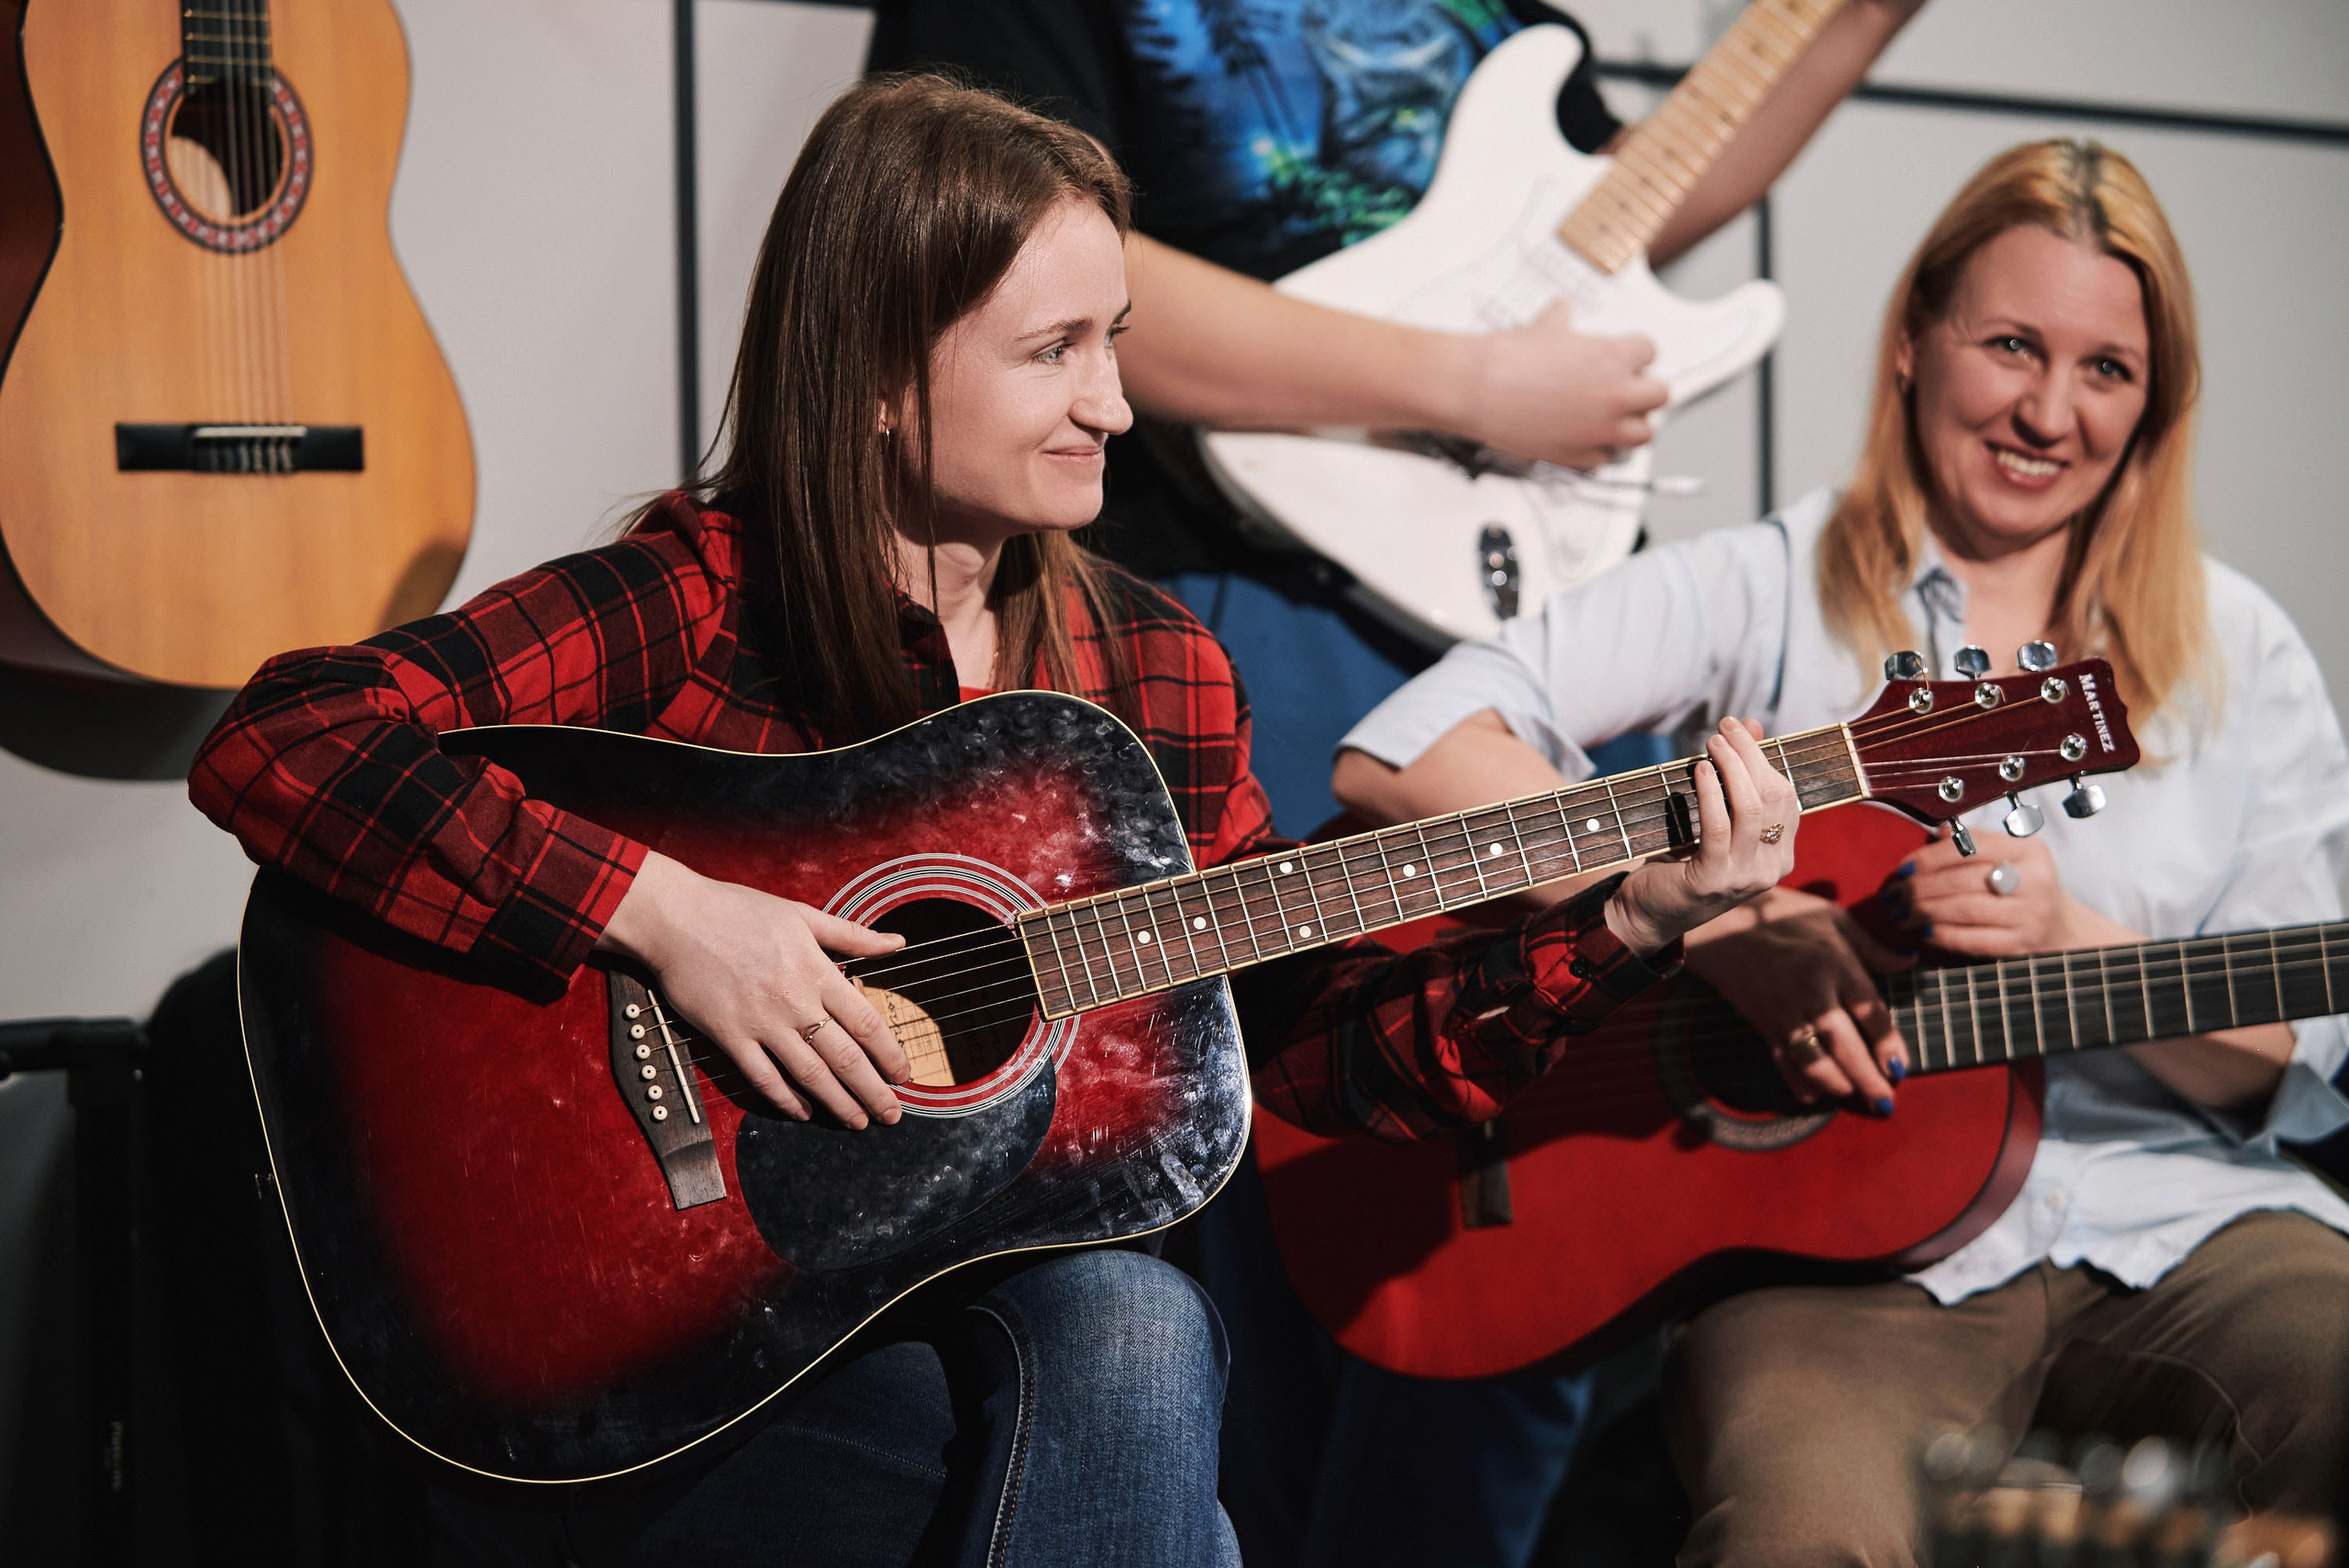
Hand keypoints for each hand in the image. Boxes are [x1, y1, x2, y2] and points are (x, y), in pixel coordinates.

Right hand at [595, 851, 910, 1125]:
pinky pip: (762, 1077)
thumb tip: (898, 943)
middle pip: (845, 1057)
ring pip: (809, 1074)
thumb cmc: (738, 910)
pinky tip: (803, 1112)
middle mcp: (794, 1001)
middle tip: (892, 1115)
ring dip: (838, 1103)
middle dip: (873, 1091)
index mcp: (816, 970)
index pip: (867, 1023)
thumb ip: (852, 934)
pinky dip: (785, 1099)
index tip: (904, 1075)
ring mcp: (761, 1022)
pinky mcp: (729, 1036)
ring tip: (858, 1122)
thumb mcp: (802, 914)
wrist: (677, 918)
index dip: (890, 1055)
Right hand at [1457, 300, 1667, 470]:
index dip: (1635, 355)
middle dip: (1644, 392)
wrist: (1478, 388)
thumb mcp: (1543, 328)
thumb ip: (1562, 322)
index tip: (1625, 360)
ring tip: (1615, 419)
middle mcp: (1615, 394)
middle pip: (1660, 395)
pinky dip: (1599, 450)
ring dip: (1632, 425)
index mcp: (1612, 357)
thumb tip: (1562, 312)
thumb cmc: (1507, 360)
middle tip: (1626, 390)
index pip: (1650, 352)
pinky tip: (1585, 437)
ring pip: (1644, 434)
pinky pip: (1607, 459)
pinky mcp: (1581, 455)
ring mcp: (1601, 428)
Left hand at [1605, 719, 1800, 955]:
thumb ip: (1738, 781)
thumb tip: (1753, 726)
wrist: (1648, 914)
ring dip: (1731, 767)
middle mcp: (1770, 869)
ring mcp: (1744, 878)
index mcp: (1779, 856)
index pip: (1785, 797)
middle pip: (1771, 797)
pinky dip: (1711, 793)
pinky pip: (1719, 827)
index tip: (1739, 729)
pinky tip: (1700, 770)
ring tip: (1712, 743)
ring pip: (1750, 808)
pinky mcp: (1713, 880)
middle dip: (1750, 754)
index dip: (1764, 758)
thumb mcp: (1716, 821)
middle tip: (1724, 728)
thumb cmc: (1682, 863)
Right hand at [1686, 887, 1913, 1109]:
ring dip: (1836, 1086)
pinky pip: (1782, 1061)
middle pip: (1845, 1046)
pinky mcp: (1763, 1023)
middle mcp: (1812, 993)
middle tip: (1885, 1103)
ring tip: (1854, 1097)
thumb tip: (1909, 961)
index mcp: (1835, 964)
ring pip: (1813, 1061)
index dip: (1889, 1045)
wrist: (1721, 923)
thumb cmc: (1782, 916)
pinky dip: (1798, 1083)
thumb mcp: (1832, 918)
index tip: (1900, 1069)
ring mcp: (1785, 1012)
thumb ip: (1872, 945)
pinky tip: (1815, 1094)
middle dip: (1868, 1079)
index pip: (1870, 1013)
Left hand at [1881, 827, 2090, 957]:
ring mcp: (2030, 915)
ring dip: (1924, 912)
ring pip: (1964, 910)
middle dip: (1919, 888)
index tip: (1902, 868)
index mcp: (2028, 850)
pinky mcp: (2022, 945)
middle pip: (1962, 880)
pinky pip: (1973, 940)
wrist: (2062, 929)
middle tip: (1893, 894)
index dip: (1930, 857)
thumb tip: (1935, 832)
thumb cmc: (2023, 886)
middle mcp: (2034, 880)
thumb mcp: (2009, 857)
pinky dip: (1943, 935)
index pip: (1970, 847)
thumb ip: (1974, 843)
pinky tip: (1923, 931)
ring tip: (1900, 913)